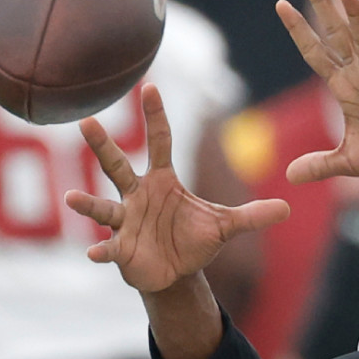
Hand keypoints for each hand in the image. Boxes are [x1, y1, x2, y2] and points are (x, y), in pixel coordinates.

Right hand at [65, 84, 289, 292]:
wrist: (176, 272)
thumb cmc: (194, 239)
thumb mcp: (226, 225)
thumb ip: (252, 215)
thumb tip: (287, 208)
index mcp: (163, 180)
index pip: (161, 141)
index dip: (156, 116)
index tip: (150, 86)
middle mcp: (138, 195)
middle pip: (118, 165)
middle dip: (103, 146)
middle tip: (86, 123)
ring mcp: (126, 221)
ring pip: (103, 207)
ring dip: (87, 203)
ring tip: (71, 199)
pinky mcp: (121, 249)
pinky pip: (109, 247)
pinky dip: (101, 249)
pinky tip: (94, 252)